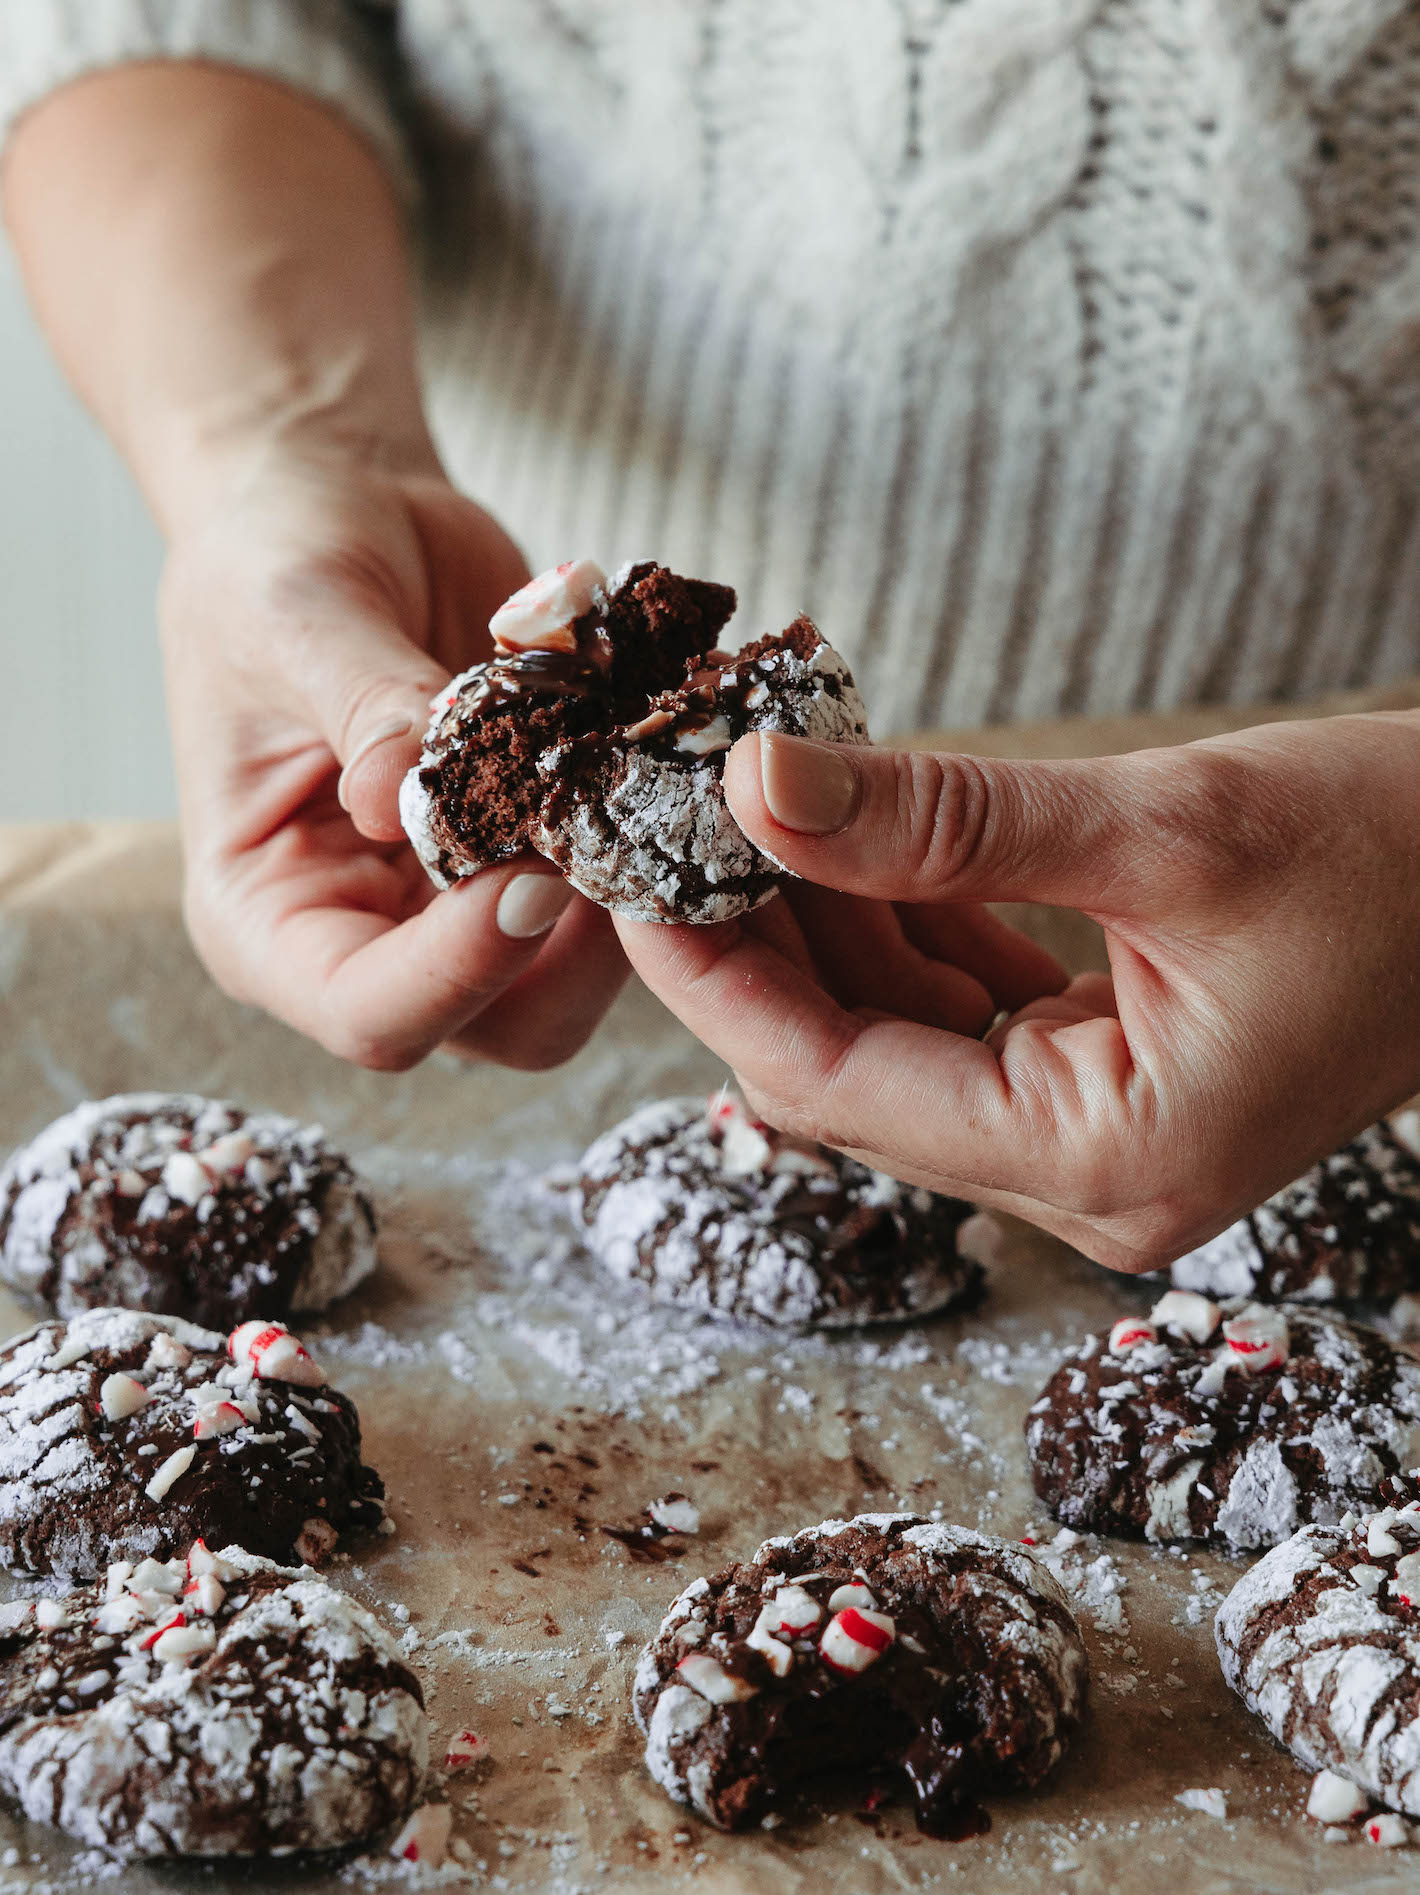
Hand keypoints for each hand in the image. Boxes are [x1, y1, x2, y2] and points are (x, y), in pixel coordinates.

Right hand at [161, 455, 625, 1068]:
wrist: (340, 501)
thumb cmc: (274, 556)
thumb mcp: (296, 614)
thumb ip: (362, 705)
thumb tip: (399, 794)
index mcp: (266, 920)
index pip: (370, 1012)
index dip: (462, 971)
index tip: (533, 875)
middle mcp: (371, 935)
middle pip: (502, 1022)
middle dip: (578, 946)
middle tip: (624, 825)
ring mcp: (464, 901)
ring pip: (585, 971)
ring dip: (635, 885)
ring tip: (656, 770)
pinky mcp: (539, 847)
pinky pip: (622, 883)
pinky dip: (656, 826)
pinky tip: (672, 743)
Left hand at [615, 714, 1419, 1269]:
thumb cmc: (1403, 855)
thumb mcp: (1161, 826)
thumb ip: (946, 819)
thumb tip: (756, 785)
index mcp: (1108, 1161)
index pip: (838, 1083)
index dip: (714, 982)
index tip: (623, 880)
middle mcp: (1095, 1179)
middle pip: (854, 1069)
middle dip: (754, 948)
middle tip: (654, 830)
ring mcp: (1107, 1134)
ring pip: (901, 1037)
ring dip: (820, 929)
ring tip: (726, 815)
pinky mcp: (1120, 1074)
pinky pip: (967, 1011)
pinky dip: (901, 928)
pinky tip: (841, 840)